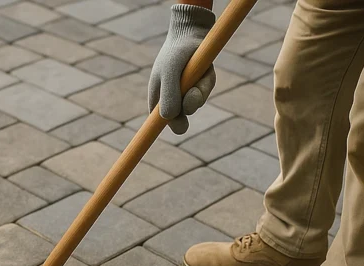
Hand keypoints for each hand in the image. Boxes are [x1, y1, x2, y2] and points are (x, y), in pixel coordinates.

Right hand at [148, 3, 216, 134]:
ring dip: (199, 90)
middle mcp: (171, 101)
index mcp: (156, 100)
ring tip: (196, 71)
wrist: (191, 33)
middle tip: (191, 90)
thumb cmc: (175, 53)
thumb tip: (169, 118)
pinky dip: (206, 82)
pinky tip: (203, 70)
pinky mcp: (199, 88)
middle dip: (189, 105)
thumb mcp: (169, 73)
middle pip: (180, 120)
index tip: (168, 135)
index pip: (157, 124)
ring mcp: (185, 95)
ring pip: (196, 105)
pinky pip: (205, 92)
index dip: (161, 131)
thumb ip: (168, 96)